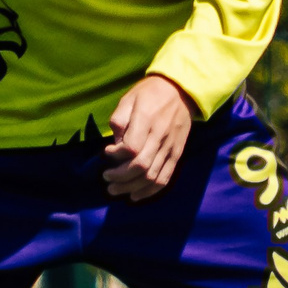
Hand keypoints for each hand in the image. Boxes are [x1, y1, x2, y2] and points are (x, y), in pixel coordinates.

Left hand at [102, 73, 193, 201]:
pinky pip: (165, 178)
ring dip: (131, 187)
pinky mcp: (177, 155)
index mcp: (146, 120)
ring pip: (152, 176)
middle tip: (106, 178)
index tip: (105, 152)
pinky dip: (150, 191)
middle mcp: (160, 136)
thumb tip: (115, 144)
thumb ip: (119, 120)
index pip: (131, 148)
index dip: (115, 156)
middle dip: (119, 177)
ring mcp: (170, 148)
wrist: (181, 91)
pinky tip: (135, 196)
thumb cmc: (150, 94)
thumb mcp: (129, 98)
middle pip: (140, 166)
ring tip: (115, 189)